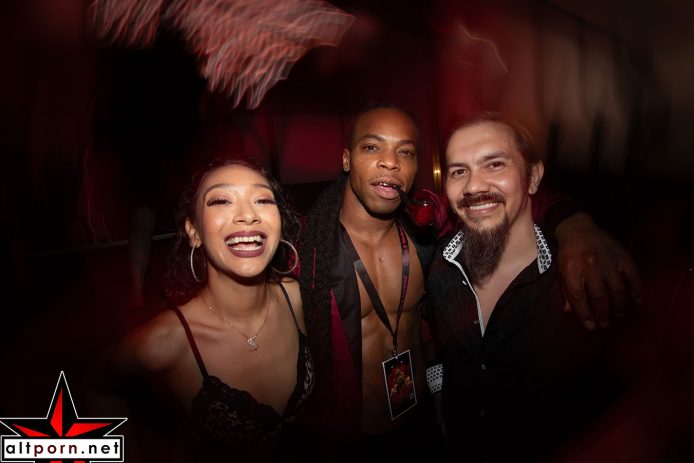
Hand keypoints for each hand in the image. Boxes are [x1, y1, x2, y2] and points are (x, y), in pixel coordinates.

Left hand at [555, 213, 641, 328]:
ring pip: (617, 289)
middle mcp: (590, 264)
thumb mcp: (561, 270)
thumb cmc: (568, 253)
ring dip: (620, 306)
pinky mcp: (622, 254)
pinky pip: (633, 274)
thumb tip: (569, 314)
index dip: (585, 314)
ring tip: (619, 315)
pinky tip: (637, 300)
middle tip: (606, 324)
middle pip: (599, 296)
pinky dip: (637, 289)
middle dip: (603, 313)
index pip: (579, 297)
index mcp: (571, 268)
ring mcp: (608, 259)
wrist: (578, 227)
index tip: (590, 326)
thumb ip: (566, 291)